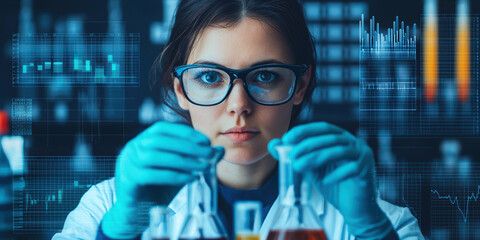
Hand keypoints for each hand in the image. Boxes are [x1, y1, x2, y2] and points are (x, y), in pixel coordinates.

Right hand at [102, 121, 223, 237]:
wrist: (135, 215)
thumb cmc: (157, 189)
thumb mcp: (179, 172)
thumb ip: (196, 160)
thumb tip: (219, 151)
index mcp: (142, 141)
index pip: (162, 128)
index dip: (185, 132)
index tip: (206, 141)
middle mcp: (132, 148)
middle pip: (160, 140)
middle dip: (188, 146)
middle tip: (209, 154)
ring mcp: (127, 163)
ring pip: (155, 156)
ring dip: (184, 161)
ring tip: (203, 167)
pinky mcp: (128, 181)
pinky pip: (151, 175)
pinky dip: (174, 176)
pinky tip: (190, 179)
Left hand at [268, 122, 392, 238]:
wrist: (354, 208)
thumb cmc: (333, 185)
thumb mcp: (310, 169)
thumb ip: (296, 156)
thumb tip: (273, 145)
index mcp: (340, 138)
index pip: (322, 127)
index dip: (304, 131)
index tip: (286, 139)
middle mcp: (353, 143)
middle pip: (330, 138)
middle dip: (308, 145)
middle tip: (291, 155)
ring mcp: (363, 155)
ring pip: (339, 151)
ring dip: (317, 157)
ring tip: (299, 166)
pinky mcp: (366, 170)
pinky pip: (351, 168)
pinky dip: (336, 174)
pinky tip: (324, 180)